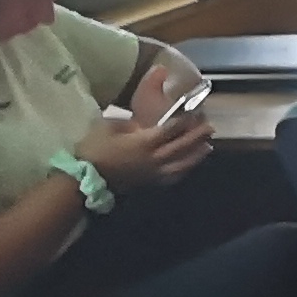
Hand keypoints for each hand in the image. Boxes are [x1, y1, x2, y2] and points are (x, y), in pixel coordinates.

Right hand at [77, 108, 211, 189]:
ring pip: (182, 164)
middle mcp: (154, 158)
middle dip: (197, 136)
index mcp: (144, 142)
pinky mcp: (151, 183)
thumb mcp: (108, 126)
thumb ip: (130, 123)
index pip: (170, 129)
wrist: (86, 179)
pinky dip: (185, 169)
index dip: (184, 121)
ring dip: (196, 155)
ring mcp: (154, 173)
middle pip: (181, 146)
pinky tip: (190, 166)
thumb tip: (142, 123)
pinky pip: (174, 176)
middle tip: (210, 127)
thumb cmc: (94, 148)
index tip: (195, 113)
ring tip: (208, 147)